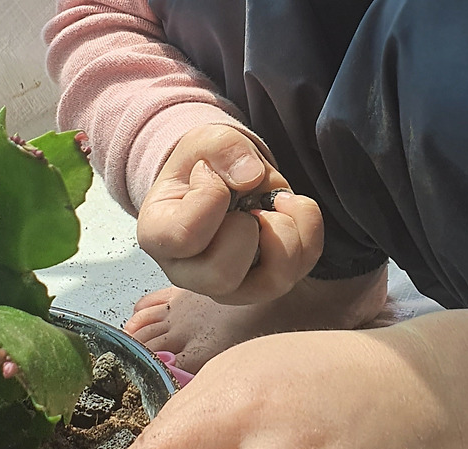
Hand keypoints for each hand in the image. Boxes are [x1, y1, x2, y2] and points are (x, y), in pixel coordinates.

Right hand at [137, 124, 322, 304]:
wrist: (223, 181)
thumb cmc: (203, 167)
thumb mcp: (202, 142)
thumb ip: (222, 147)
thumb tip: (251, 177)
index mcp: (159, 238)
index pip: (186, 236)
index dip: (210, 197)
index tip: (209, 175)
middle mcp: (191, 274)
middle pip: (223, 275)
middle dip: (247, 228)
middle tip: (244, 202)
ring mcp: (231, 286)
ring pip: (270, 283)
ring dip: (285, 233)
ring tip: (273, 204)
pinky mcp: (267, 282)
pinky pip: (301, 268)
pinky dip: (308, 230)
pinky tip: (289, 208)